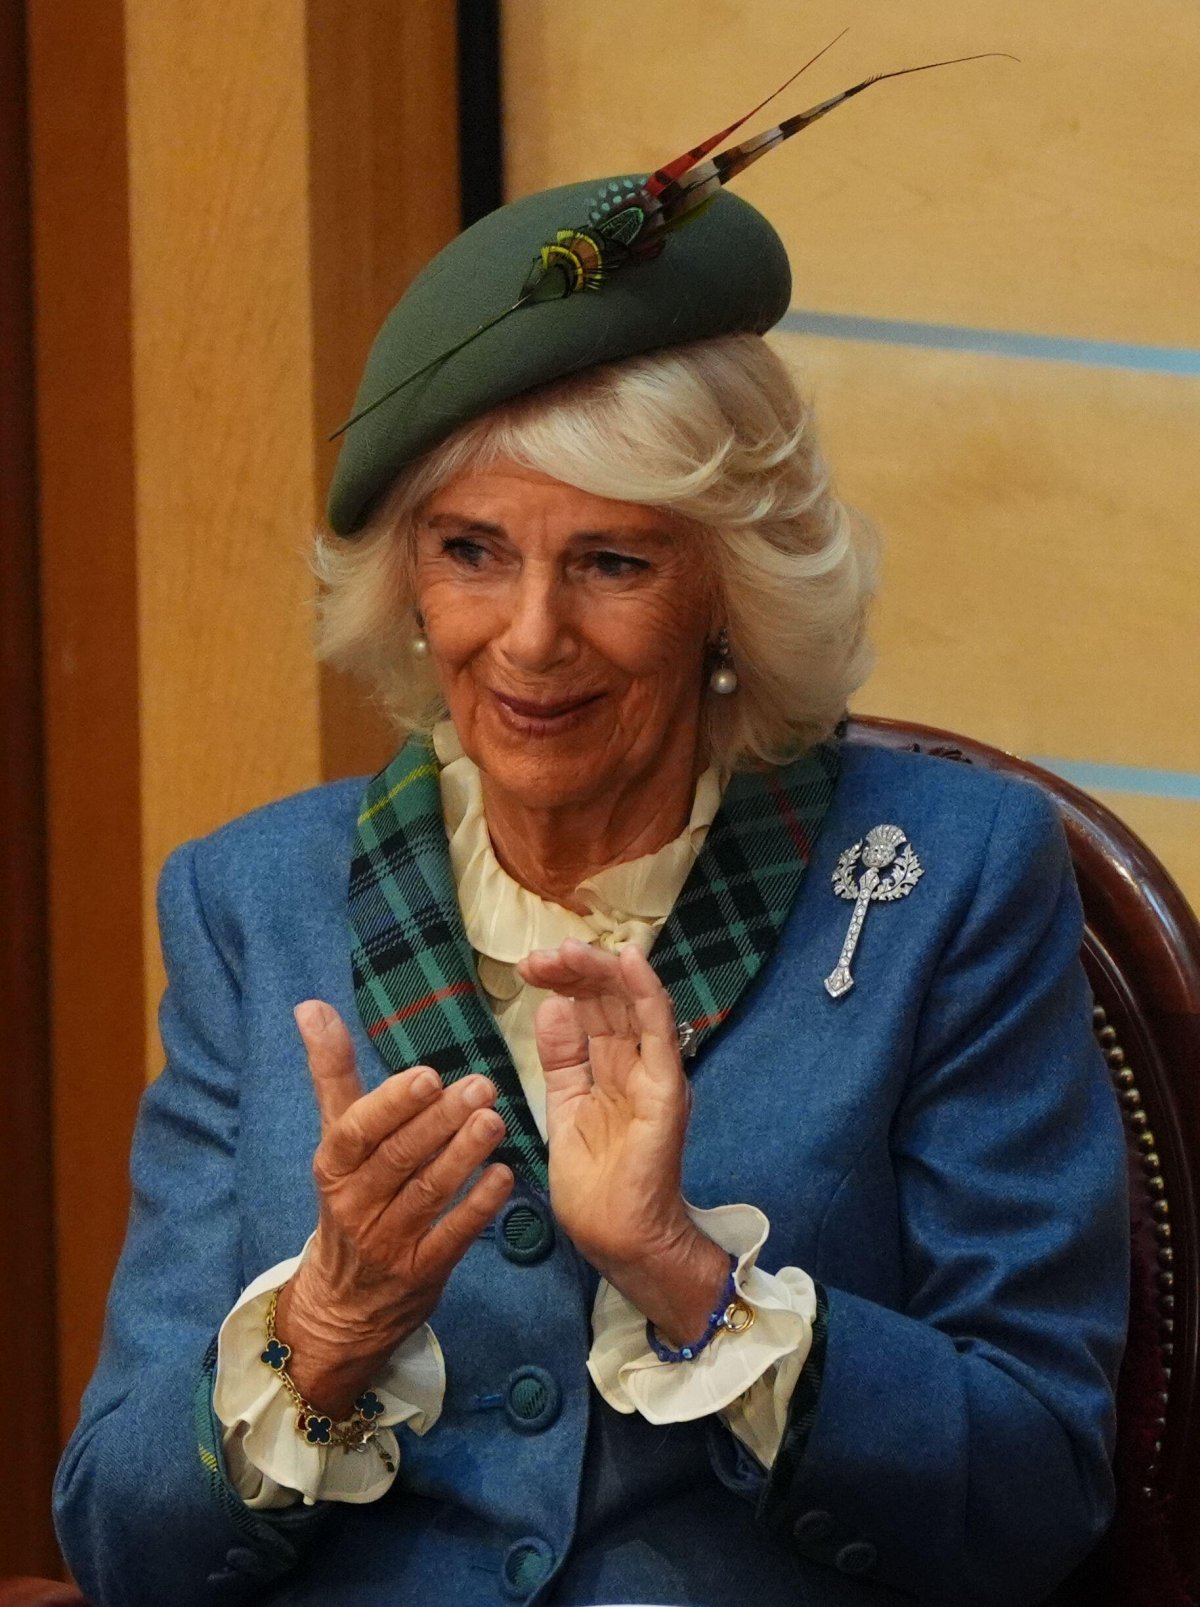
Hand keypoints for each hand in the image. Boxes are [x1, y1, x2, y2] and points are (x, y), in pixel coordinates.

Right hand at [275, 1000, 512, 1416]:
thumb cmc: (348, 1198)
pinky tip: (504, 1176)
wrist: (342, 1303)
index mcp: (333, 1167)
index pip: (357, 1132)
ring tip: (496, 1121)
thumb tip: (310, 1005)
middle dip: (440, 1122)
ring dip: (463, 1156)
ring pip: (428, 1194)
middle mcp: (355, 1205)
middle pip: (399, 1159)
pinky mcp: (421, 1272)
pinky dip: (478, 1206)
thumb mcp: (335, 1139)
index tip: (427, 1075)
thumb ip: (332, 1073)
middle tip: (481, 1086)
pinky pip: (453, 1237)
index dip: (391, 1105)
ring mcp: (388, 1242)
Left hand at [518, 941, 727, 1344]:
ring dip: (601, 970)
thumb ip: (563, 1061)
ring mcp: (654, 1074)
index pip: (592, 1010)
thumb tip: (552, 1009)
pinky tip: (629, 961)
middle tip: (538, 958)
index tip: (529, 969)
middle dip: (574, 971)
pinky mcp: (666, 1090)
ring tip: (567, 951)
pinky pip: (659, 1033)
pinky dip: (646, 993)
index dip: (563, 983)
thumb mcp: (566, 1108)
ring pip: (632, 1004)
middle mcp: (637, 1064)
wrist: (619, 1238)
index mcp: (612, 1069)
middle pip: (610, 1000)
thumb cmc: (595, 1185)